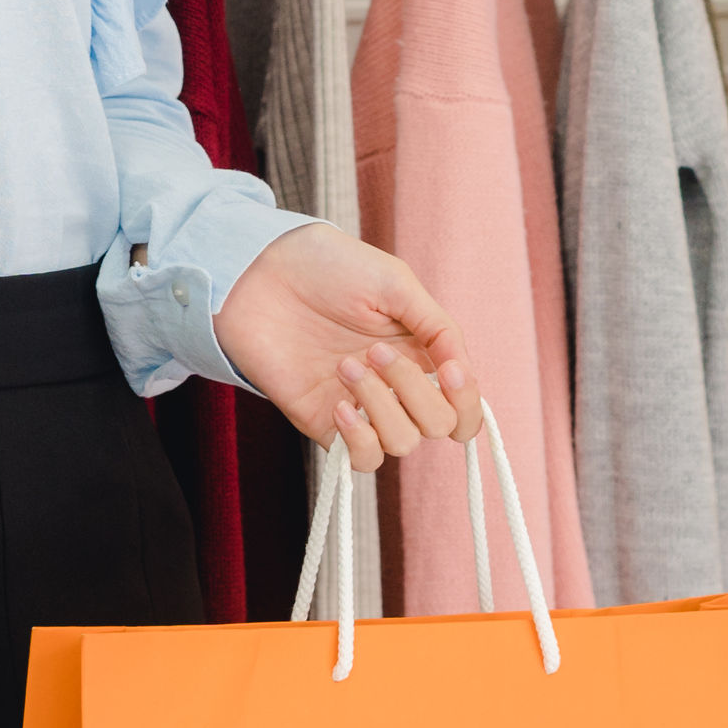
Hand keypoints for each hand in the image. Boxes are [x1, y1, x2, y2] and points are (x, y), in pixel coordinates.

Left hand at [211, 222, 487, 473]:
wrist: (261, 273)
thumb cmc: (327, 267)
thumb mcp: (395, 283)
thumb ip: (438, 328)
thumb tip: (462, 372)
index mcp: (421, 352)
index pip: (463, 403)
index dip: (466, 398)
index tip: (446, 371)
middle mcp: (396, 386)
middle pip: (438, 426)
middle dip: (414, 389)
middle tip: (375, 350)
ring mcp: (362, 407)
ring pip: (403, 444)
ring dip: (382, 406)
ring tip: (346, 366)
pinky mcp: (324, 423)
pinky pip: (361, 460)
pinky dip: (359, 438)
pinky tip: (340, 404)